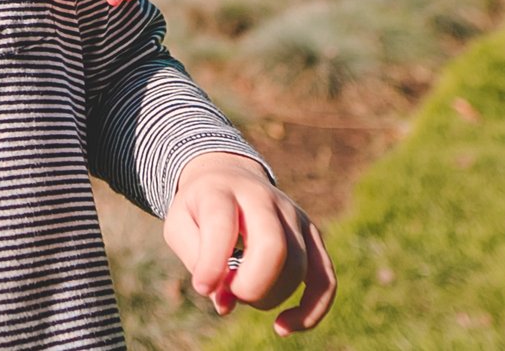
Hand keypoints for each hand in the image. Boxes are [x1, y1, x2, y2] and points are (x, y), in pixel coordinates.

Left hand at [164, 152, 335, 334]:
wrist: (228, 177)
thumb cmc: (200, 210)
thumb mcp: (179, 225)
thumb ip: (194, 259)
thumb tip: (224, 302)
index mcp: (222, 192)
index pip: (222, 226)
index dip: (212, 265)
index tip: (203, 287)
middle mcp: (263, 198)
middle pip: (274, 246)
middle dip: (252, 285)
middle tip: (231, 292)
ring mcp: (293, 214)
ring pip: (299, 266)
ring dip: (270, 296)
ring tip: (243, 295)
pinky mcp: (312, 234)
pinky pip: (325, 278)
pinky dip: (311, 310)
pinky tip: (283, 327)